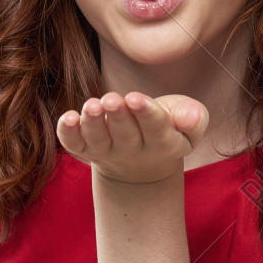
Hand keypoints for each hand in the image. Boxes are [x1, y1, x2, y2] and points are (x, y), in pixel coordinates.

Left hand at [56, 91, 208, 184]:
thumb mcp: (190, 125)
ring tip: (92, 105)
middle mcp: (133, 150)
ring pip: (98, 140)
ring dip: (92, 123)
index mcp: (163, 142)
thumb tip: (191, 118)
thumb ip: (194, 118)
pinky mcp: (87, 150)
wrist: (144, 163)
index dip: (146, 113)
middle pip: (124, 134)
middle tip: (112, 99)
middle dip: (118, 116)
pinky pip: (74, 145)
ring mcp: (108, 151)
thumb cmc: (171, 129)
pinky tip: (68, 117)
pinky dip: (68, 134)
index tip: (136, 99)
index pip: (155, 128)